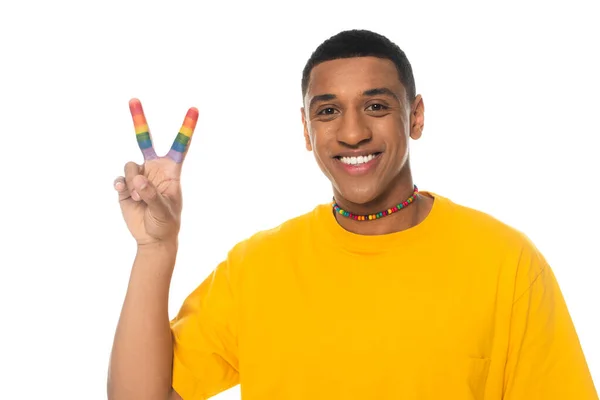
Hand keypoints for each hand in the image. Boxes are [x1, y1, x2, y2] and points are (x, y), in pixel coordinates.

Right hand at [114, 98, 197, 246]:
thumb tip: (138, 179)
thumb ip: (152, 195)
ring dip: (133, 182)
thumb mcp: (164, 211)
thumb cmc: (166, 223)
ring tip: (140, 198)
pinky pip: (119, 178)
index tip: (195, 109)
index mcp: (171, 171)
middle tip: (133, 99)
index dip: (187, 127)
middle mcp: (154, 168)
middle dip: (139, 119)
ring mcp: (139, 176)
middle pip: (145, 140)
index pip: (180, 145)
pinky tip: (125, 193)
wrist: (151, 237)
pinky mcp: (125, 186)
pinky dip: (121, 185)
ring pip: (130, 165)